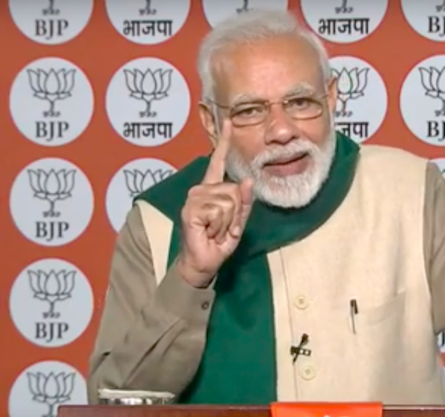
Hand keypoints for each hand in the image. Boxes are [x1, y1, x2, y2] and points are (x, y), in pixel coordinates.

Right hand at [177, 119, 253, 287]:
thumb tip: (248, 181)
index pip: (218, 161)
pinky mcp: (191, 209)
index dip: (224, 142)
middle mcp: (202, 189)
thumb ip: (245, 202)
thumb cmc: (219, 241)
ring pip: (229, 201)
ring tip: (216, 230)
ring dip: (228, 222)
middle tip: (223, 227)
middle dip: (236, 214)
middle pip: (234, 190)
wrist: (204, 261)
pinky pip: (219, 211)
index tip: (228, 121)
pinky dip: (220, 226)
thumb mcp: (238, 221)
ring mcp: (195, 198)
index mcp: (213, 189)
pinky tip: (209, 232)